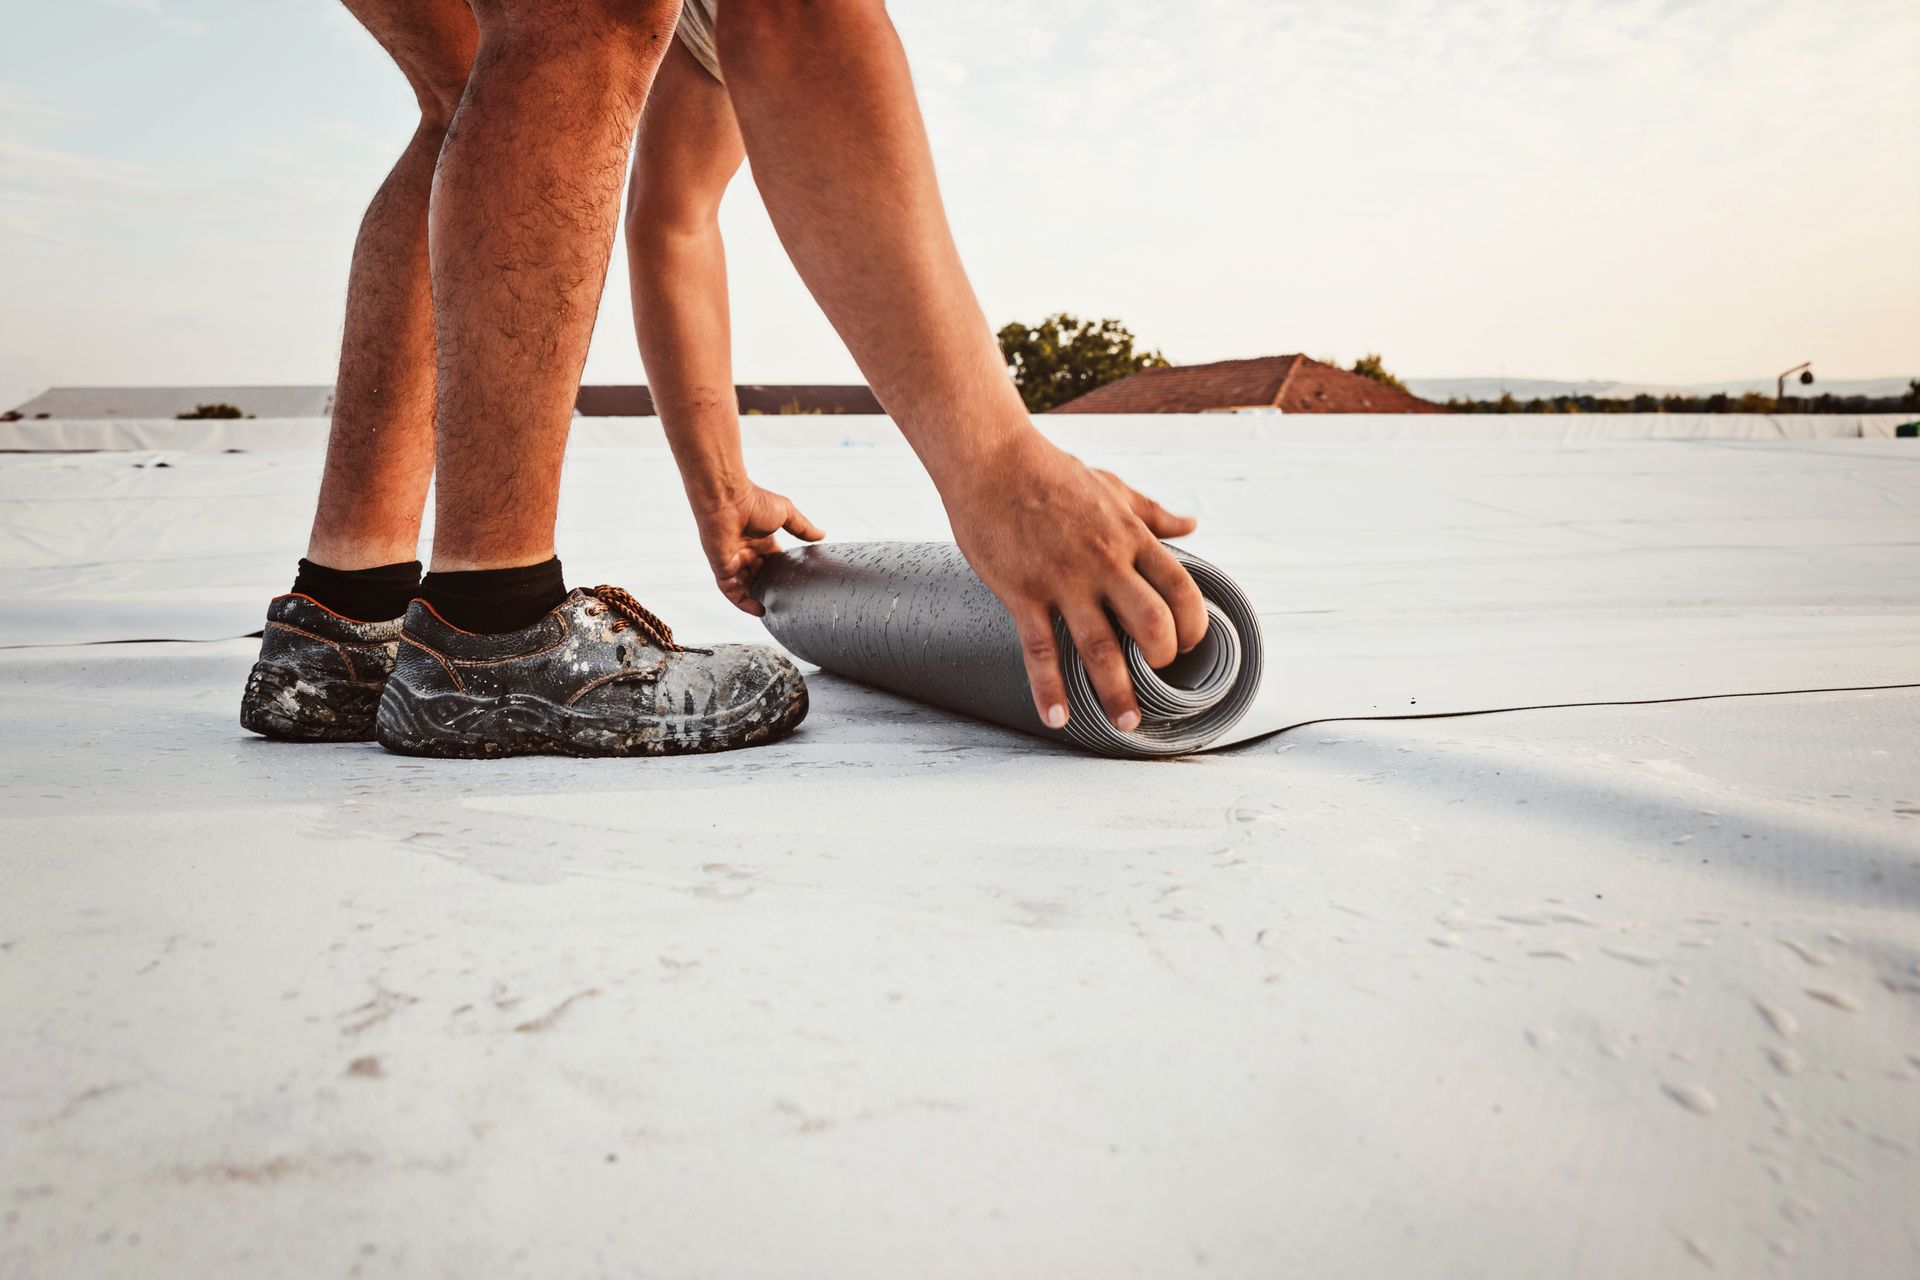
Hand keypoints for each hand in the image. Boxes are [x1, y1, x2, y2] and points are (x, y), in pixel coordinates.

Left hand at [690, 481, 824, 615]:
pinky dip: (743, 602)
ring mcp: (733, 560)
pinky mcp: (722, 567)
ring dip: (757, 596)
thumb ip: (802, 527)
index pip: (773, 561)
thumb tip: (822, 534)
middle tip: (786, 600)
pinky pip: (731, 590)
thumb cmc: (753, 501)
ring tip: (774, 609)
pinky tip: (758, 610)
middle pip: (759, 575)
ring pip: (745, 585)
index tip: (796, 582)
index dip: (782, 571)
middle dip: (771, 587)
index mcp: (761, 539)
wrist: (728, 499)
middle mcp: (746, 551)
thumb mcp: (786, 513)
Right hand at [942, 435, 1207, 731]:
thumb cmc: (1050, 471)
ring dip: (1116, 692)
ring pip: (1100, 648)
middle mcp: (1104, 563)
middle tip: (1157, 679)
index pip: (1181, 589)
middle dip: (1162, 660)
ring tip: (1125, 723)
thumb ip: (1152, 513)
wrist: (991, 460)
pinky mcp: (1022, 593)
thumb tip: (1191, 526)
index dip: (1194, 624)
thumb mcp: (1111, 486)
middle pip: (1151, 624)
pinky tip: (1056, 716)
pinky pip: (1039, 651)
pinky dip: (1048, 689)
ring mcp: (1062, 581)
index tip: (1189, 644)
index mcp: (1129, 537)